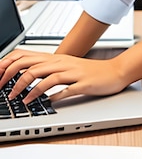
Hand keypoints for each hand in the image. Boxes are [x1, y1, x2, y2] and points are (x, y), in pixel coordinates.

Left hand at [0, 48, 124, 103]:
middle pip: (33, 66)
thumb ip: (48, 69)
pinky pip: (64, 89)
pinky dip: (52, 96)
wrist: (114, 71)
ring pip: (46, 77)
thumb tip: (28, 76)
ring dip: (31, 89)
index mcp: (56, 58)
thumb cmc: (90, 71)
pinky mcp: (82, 83)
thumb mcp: (66, 67)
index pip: (27, 56)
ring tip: (22, 100)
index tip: (0, 76)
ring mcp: (72, 72)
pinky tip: (45, 102)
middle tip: (5, 91)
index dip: (11, 65)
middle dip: (15, 79)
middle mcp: (62, 63)